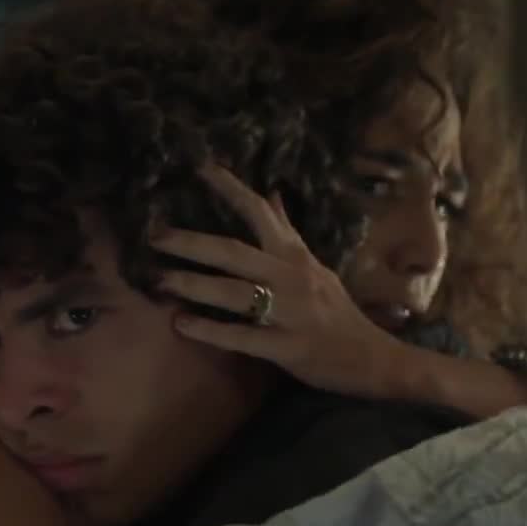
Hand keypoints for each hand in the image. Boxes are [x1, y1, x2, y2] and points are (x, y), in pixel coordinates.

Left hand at [150, 163, 407, 398]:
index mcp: (295, 256)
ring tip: (160, 280)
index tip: (199, 167)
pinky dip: (210, 330)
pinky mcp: (286, 347)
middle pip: (234, 252)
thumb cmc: (335, 311)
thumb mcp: (314, 265)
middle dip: (192, 243)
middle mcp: (291, 277)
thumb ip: (286, 231)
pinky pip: (242, 336)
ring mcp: (289, 312)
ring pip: (234, 293)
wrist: (371, 358)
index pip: (260, 212)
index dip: (230, 189)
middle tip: (155, 236)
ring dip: (194, 285)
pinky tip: (181, 324)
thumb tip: (270, 193)